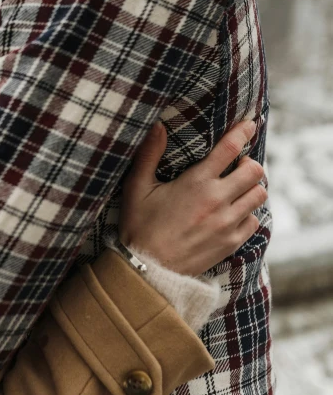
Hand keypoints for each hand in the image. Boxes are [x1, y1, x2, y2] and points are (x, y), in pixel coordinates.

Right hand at [119, 121, 266, 275]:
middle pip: (254, 171)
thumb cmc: (139, 226)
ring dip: (251, 188)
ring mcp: (227, 223)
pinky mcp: (231, 242)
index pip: (230, 149)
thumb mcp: (137, 188)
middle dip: (248, 164)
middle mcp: (217, 201)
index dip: (243, 132)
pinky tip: (233, 213)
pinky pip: (254, 220)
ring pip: (259, 195)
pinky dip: (248, 213)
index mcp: (196, 183)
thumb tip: (157, 125)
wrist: (147, 270)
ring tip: (237, 188)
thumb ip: (148, 154)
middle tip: (237, 165)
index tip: (249, 124)